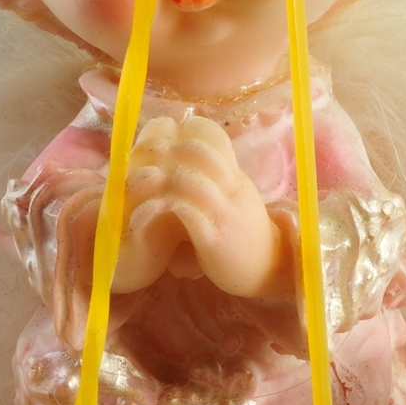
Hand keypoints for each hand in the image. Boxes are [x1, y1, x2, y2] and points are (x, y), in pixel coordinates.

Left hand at [111, 116, 288, 295]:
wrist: (268, 269)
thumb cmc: (242, 235)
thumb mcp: (232, 201)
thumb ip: (212, 183)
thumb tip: (181, 166)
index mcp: (234, 177)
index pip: (211, 136)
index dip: (180, 135)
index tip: (157, 144)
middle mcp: (232, 189)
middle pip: (198, 151)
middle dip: (165, 153)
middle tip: (140, 164)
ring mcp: (224, 212)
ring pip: (188, 180)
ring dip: (158, 183)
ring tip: (137, 191)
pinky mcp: (215, 238)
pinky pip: (186, 214)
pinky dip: (161, 210)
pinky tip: (145, 216)